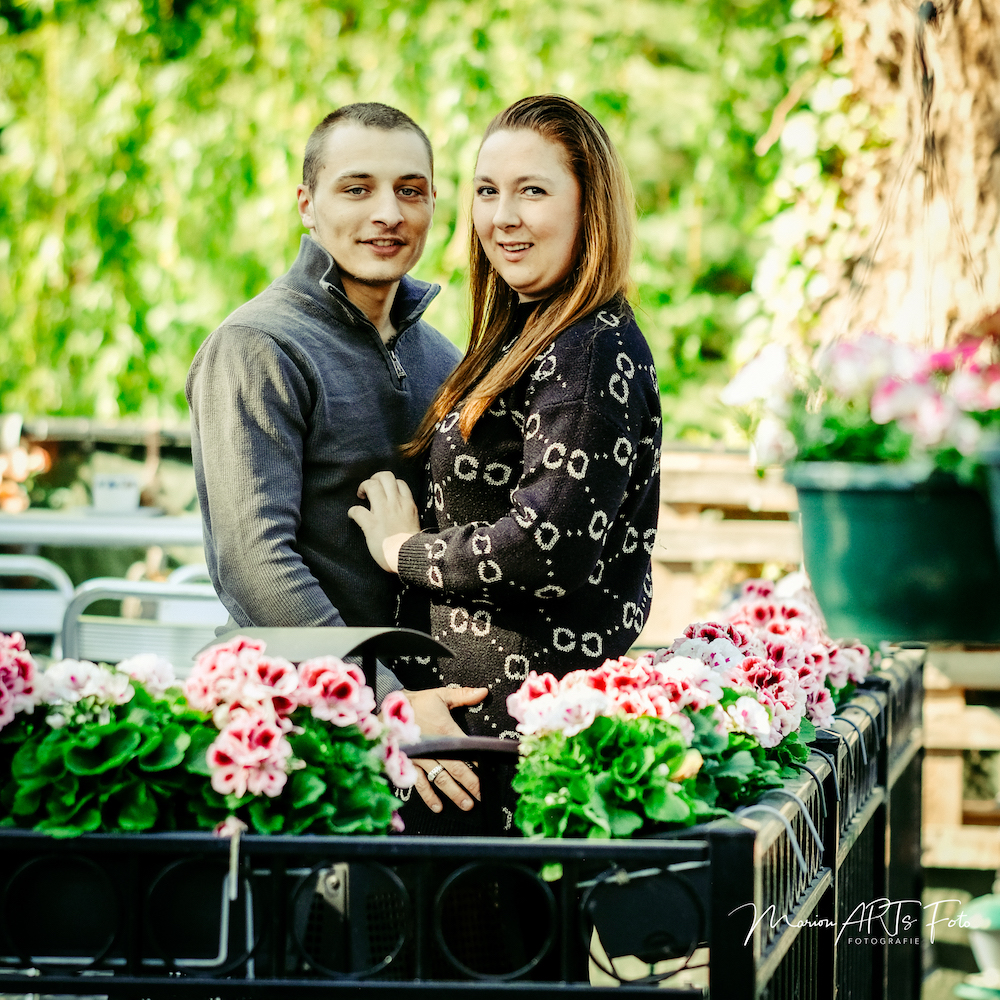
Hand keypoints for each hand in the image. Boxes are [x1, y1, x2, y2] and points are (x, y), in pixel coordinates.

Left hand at [347, 471, 419, 571]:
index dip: (390, 484)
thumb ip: (407, 513)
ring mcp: (383, 512)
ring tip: (361, 495)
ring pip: (371, 485)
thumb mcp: (415, 523)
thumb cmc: (413, 545)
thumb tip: (399, 513)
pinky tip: (353, 515)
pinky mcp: (371, 524)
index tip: (385, 491)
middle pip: (385, 476)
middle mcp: (396, 503)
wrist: (410, 557)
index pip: (399, 482)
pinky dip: (353, 511)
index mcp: (408, 504)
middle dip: (375, 478)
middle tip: (370, 488)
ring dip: (363, 487)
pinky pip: (357, 510)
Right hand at [405, 685, 488, 812]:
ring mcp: (421, 759)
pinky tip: (438, 806)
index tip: (489, 773)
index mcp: (445, 731)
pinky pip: (420, 784)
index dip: (479, 762)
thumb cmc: (417, 703)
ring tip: (467, 804)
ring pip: (441, 780)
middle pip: (456, 769)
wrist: (389, 709)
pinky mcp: (410, 764)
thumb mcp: (441, 695)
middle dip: (471, 784)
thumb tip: (484, 692)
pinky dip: (428, 796)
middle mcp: (434, 748)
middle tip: (482, 796)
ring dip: (454, 793)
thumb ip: (463, 695)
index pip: (466, 749)